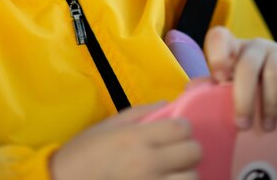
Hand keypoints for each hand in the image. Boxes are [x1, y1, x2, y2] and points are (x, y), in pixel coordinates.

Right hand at [50, 102, 201, 179]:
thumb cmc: (84, 153)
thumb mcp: (108, 125)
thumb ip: (140, 113)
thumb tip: (167, 104)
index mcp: (137, 138)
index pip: (181, 128)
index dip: (183, 127)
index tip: (176, 131)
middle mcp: (148, 163)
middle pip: (192, 153)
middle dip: (189, 150)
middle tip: (178, 152)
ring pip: (191, 179)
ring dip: (186, 174)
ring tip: (174, 172)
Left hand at [202, 25, 276, 131]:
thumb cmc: (247, 86)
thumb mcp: (228, 85)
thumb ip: (211, 88)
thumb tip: (192, 94)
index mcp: (232, 48)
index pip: (220, 36)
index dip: (217, 55)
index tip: (220, 81)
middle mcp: (255, 45)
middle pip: (247, 64)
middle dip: (244, 98)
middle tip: (242, 124)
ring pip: (273, 72)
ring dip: (269, 104)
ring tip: (267, 126)